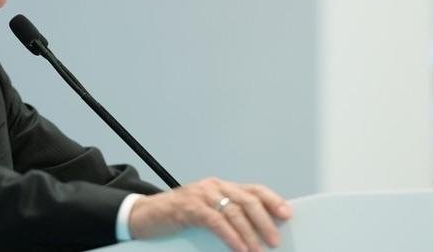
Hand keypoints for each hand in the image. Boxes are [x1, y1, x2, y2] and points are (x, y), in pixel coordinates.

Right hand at [128, 178, 291, 251]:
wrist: (145, 215)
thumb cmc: (177, 217)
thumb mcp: (206, 213)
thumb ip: (226, 216)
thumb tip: (255, 233)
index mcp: (221, 187)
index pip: (253, 189)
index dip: (272, 200)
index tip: (288, 213)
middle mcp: (214, 186)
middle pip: (247, 200)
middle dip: (264, 220)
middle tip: (275, 240)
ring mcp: (201, 195)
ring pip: (234, 211)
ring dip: (250, 233)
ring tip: (259, 250)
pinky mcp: (190, 207)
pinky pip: (216, 221)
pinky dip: (230, 236)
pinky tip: (239, 248)